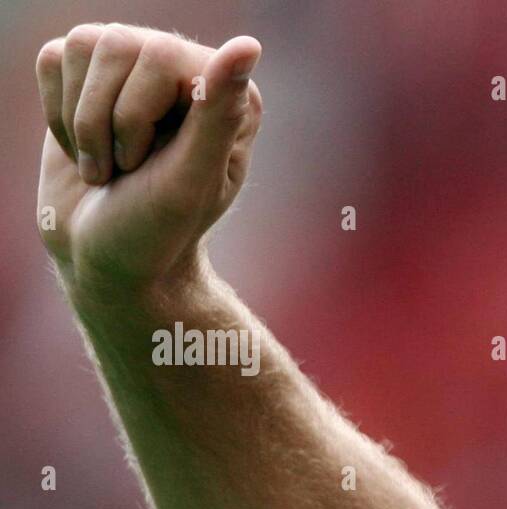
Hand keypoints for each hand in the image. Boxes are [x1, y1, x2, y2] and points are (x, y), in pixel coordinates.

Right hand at [36, 23, 262, 296]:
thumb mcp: (190, 179)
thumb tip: (248, 45)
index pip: (159, 56)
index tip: (144, 167)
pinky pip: (52, 58)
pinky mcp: (90, 80)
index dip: (135, 117)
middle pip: (116, 44)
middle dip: (104, 122)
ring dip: (79, 122)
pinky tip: (86, 150)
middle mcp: (188, 72)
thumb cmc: (156, 231)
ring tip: (106, 166)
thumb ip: (219, 113)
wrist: (105, 259)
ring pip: (79, 45)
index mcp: (230, 95)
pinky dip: (56, 114)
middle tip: (123, 172)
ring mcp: (138, 72)